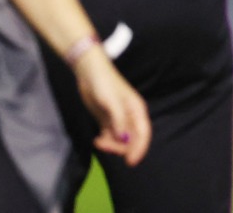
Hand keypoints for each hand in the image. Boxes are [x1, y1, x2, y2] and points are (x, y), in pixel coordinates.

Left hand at [73, 46, 150, 165]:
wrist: (89, 72)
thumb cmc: (104, 84)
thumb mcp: (111, 102)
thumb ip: (119, 121)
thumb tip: (124, 140)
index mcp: (137, 110)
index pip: (143, 134)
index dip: (140, 149)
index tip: (130, 162)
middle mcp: (130, 117)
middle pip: (132, 140)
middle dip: (120, 147)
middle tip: (105, 146)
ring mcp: (118, 119)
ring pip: (120, 141)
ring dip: (111, 146)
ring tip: (98, 142)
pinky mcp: (107, 121)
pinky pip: (110, 137)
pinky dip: (105, 142)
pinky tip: (96, 140)